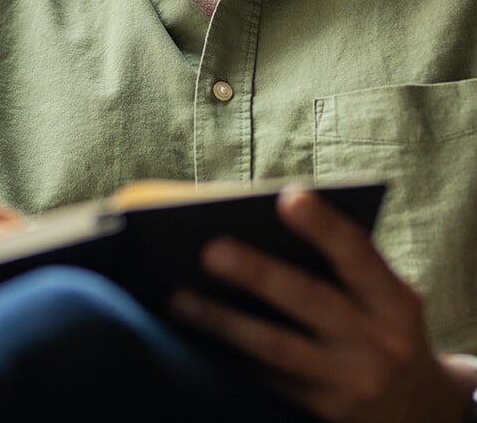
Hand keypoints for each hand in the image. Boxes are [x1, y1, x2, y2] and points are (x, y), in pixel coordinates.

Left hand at [170, 188, 475, 421]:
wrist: (419, 412)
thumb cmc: (383, 327)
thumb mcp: (384, 296)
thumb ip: (343, 265)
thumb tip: (263, 225)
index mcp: (395, 301)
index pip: (359, 255)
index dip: (325, 226)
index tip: (289, 197)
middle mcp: (377, 344)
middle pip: (310, 302)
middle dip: (258, 275)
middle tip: (209, 250)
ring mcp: (348, 384)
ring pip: (276, 349)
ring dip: (223, 322)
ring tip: (178, 297)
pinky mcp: (322, 415)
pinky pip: (266, 382)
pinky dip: (229, 357)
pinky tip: (194, 337)